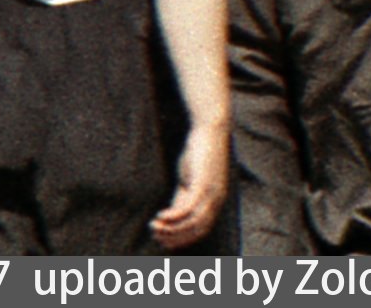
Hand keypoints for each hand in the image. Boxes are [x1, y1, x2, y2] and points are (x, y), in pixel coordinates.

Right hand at [147, 121, 228, 250]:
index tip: (163, 240)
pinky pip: (188, 207)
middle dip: (175, 237)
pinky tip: (160, 216)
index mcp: (215, 200)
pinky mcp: (203, 183)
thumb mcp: (189, 181)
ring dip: (171, 229)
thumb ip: (182, 198)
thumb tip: (170, 218)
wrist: (209, 130)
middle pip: (197, 229)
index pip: (201, 230)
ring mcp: (211, 192)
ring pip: (192, 222)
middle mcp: (216, 199)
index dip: (182, 239)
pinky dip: (173, 216)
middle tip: (155, 235)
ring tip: (154, 227)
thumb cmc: (198, 155)